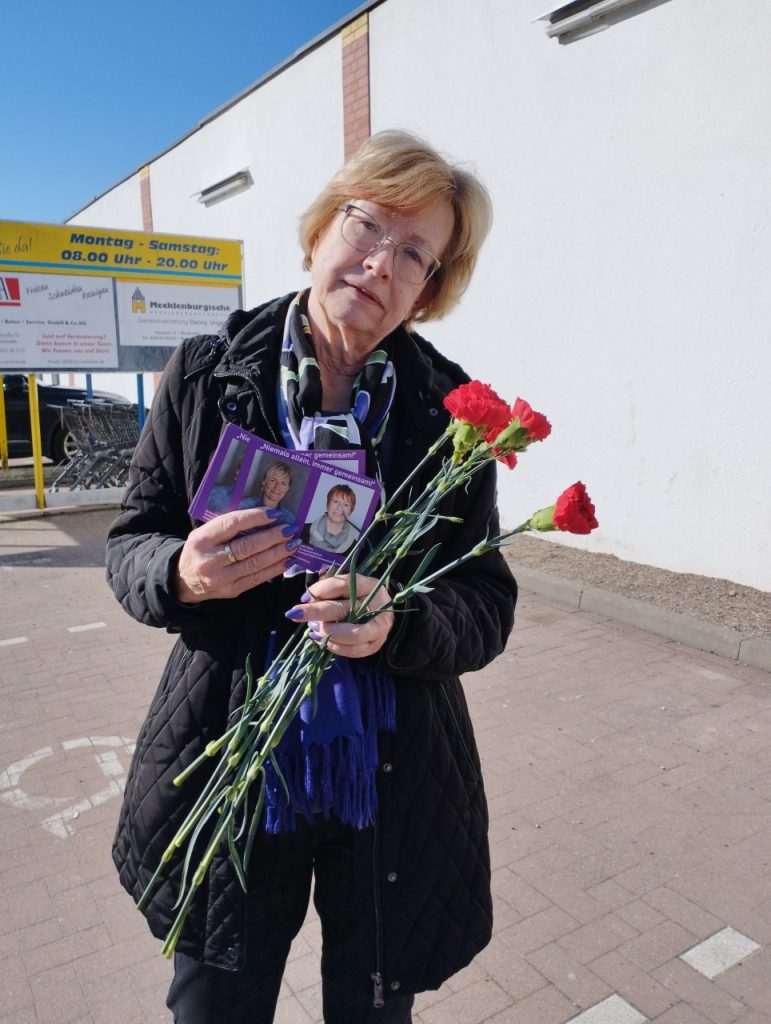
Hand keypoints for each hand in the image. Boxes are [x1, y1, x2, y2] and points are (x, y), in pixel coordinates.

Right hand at [175, 508, 301, 603]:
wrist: (184, 580)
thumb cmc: (201, 550)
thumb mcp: (206, 533)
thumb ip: (229, 526)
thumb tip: (265, 516)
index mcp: (202, 539)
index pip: (232, 524)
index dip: (256, 518)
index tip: (275, 513)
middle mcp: (209, 560)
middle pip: (246, 546)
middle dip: (272, 537)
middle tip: (290, 529)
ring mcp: (220, 578)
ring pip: (254, 564)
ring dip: (278, 553)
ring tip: (294, 544)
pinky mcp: (231, 590)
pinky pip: (257, 578)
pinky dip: (275, 569)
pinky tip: (287, 561)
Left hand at [285, 573, 393, 658]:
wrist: (381, 614)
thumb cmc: (359, 597)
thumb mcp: (348, 586)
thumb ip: (329, 588)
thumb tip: (308, 598)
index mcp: (369, 586)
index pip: (344, 584)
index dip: (322, 590)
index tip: (304, 597)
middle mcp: (377, 607)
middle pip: (344, 609)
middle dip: (316, 612)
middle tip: (296, 614)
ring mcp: (377, 629)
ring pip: (352, 634)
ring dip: (328, 632)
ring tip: (313, 628)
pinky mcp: (373, 645)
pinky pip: (352, 650)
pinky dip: (334, 646)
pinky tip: (320, 639)